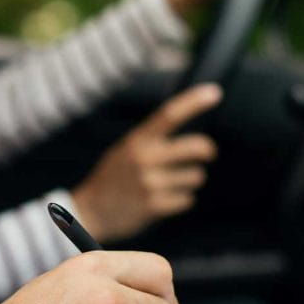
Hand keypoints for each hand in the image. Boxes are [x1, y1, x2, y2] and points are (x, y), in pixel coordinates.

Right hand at [71, 83, 221, 241]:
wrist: (90, 211)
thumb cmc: (113, 177)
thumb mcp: (125, 150)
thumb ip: (151, 140)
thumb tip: (191, 131)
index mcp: (136, 140)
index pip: (168, 115)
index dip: (193, 102)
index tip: (214, 93)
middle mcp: (144, 159)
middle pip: (196, 147)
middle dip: (207, 151)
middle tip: (206, 153)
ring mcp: (150, 183)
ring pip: (196, 176)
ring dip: (189, 180)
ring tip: (168, 183)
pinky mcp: (154, 206)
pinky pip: (187, 199)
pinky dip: (180, 200)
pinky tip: (162, 200)